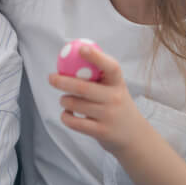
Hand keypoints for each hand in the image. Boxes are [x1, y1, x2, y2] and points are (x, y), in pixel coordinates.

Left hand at [49, 41, 146, 155]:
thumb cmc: (117, 105)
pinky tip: (68, 113)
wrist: (134, 135)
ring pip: (75, 104)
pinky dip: (65, 116)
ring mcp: (108, 116)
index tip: (81, 49)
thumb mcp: (115, 88)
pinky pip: (74, 122)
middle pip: (83, 87)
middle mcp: (115, 98)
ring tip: (64, 99)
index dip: (96, 57)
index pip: (111, 67)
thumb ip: (99, 75)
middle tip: (51, 78)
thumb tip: (73, 55)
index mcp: (118, 83)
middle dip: (62, 81)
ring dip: (64, 100)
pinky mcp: (101, 132)